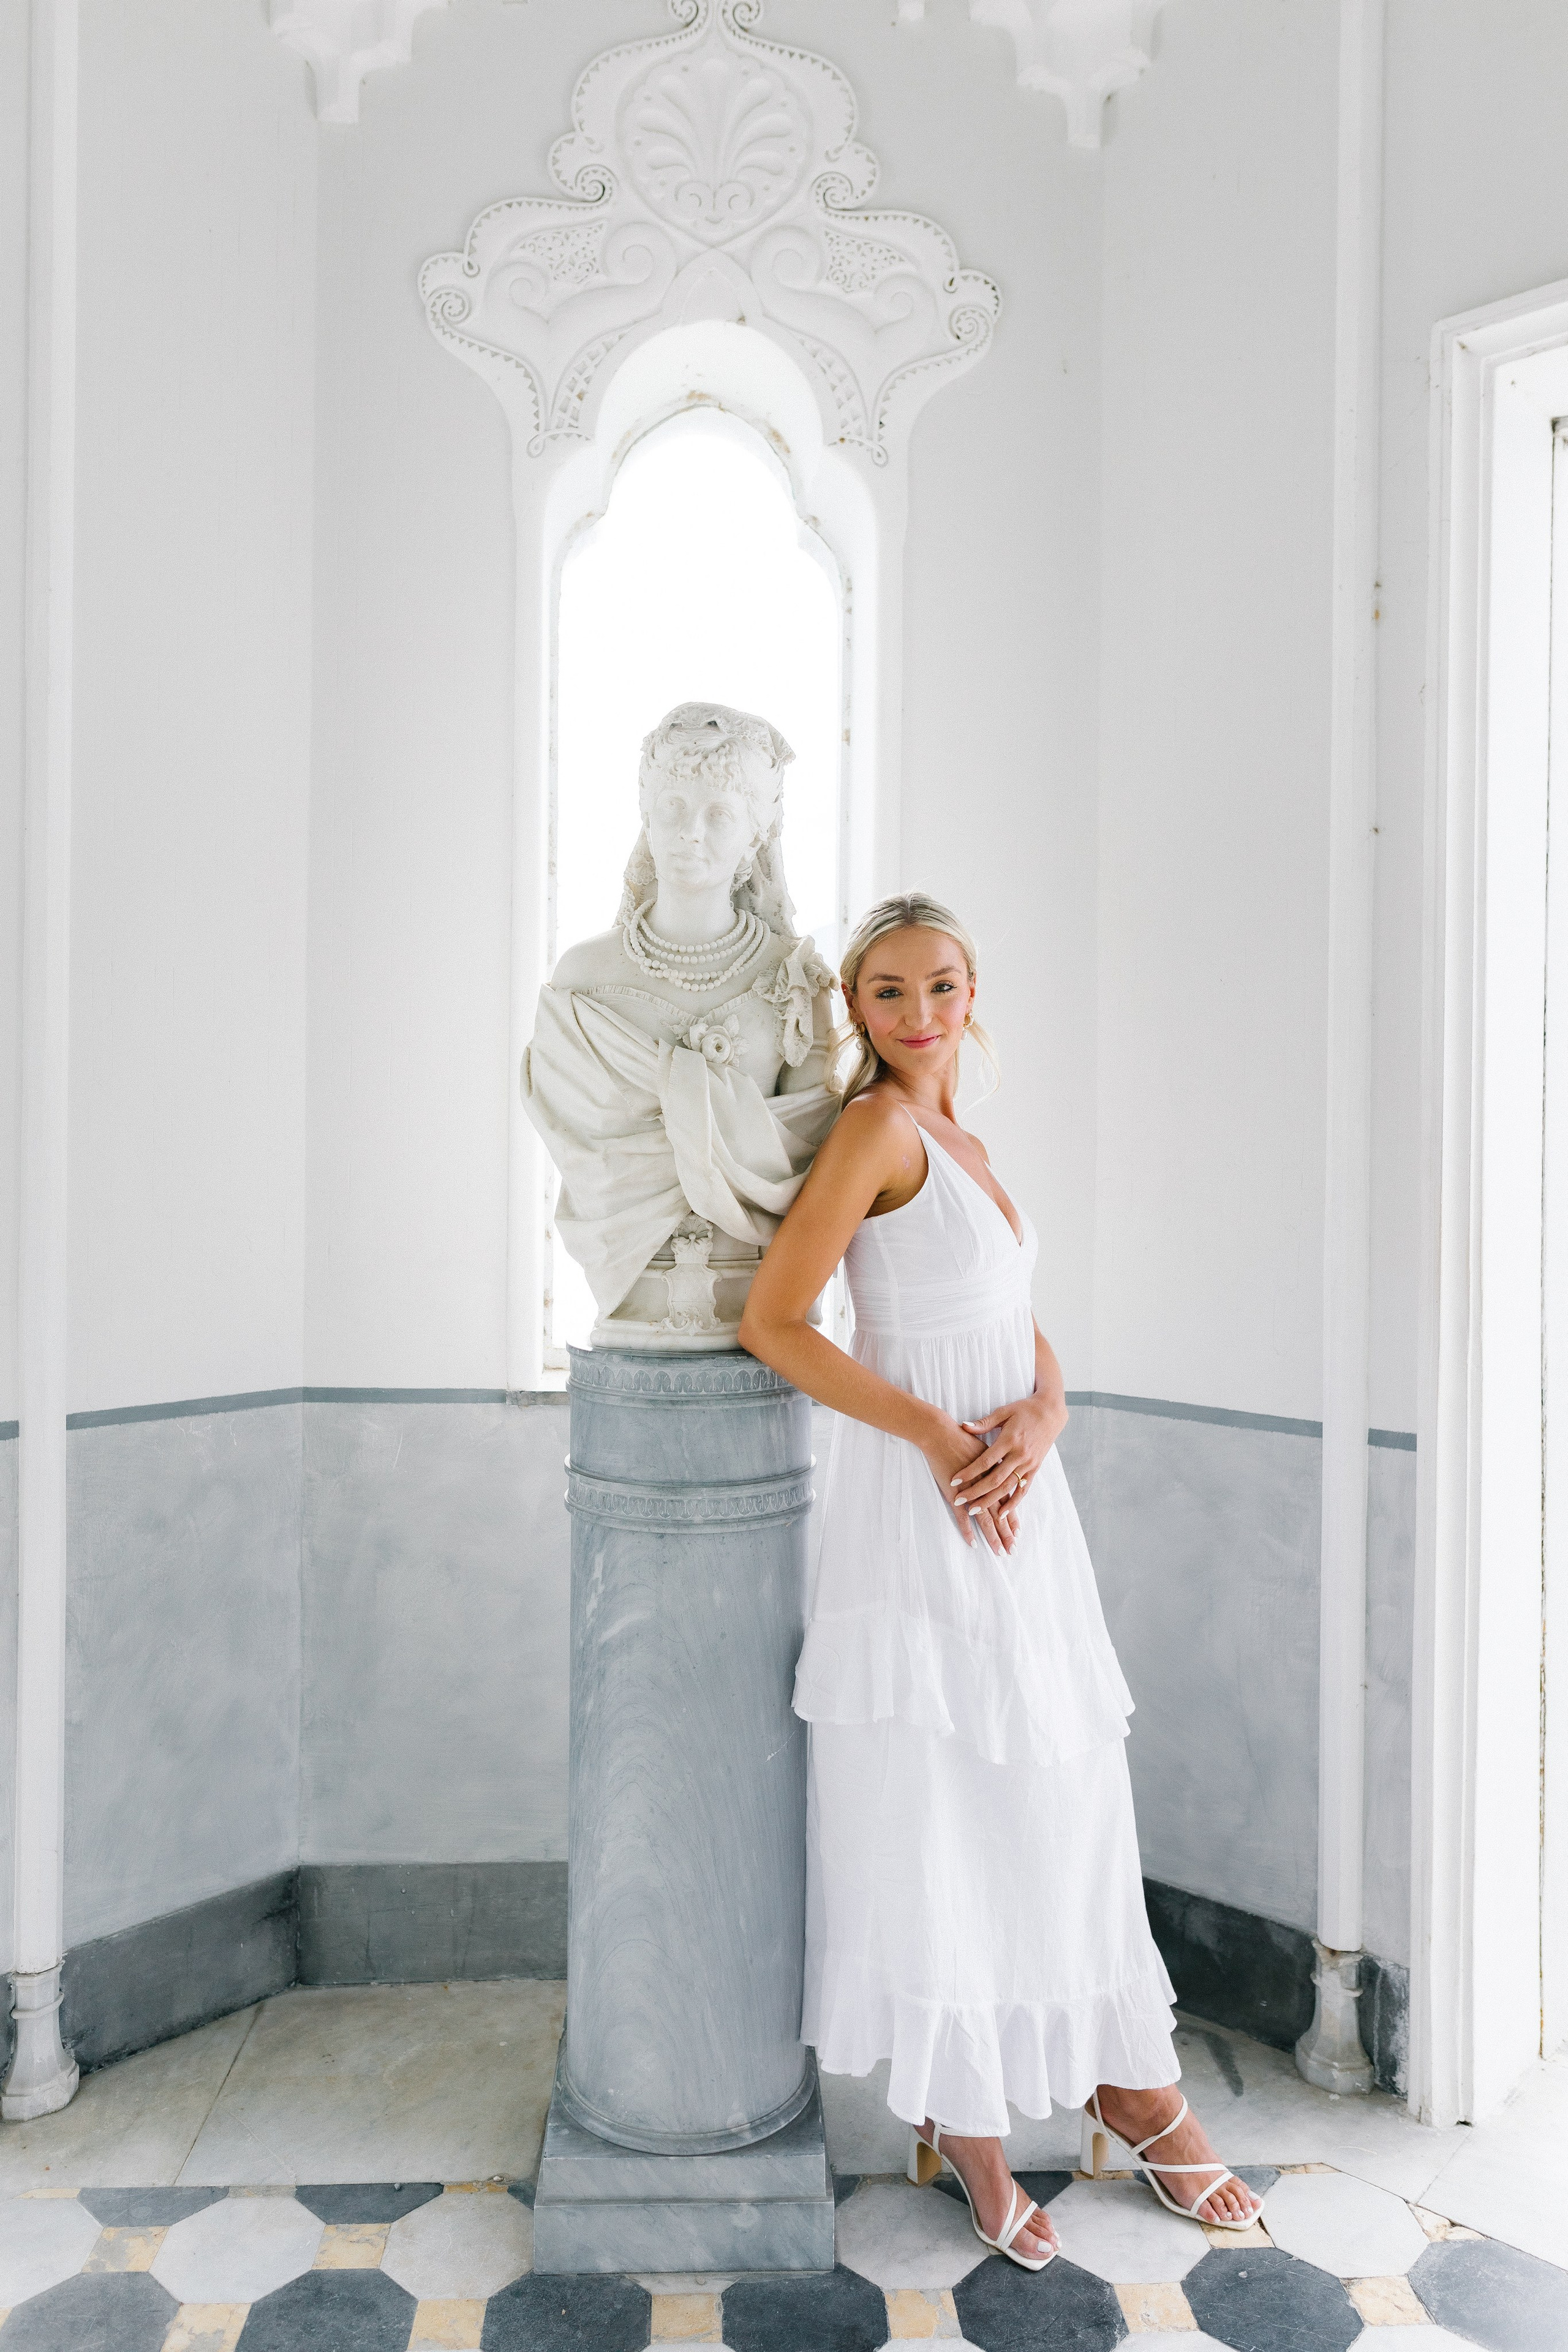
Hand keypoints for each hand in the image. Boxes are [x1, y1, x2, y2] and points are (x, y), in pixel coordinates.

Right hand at [919, 1413, 1018, 1555]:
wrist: (942, 1432)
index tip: (1018, 1532)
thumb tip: (1000, 1468)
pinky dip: (967, 1529)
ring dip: (992, 1536)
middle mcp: (986, 1484)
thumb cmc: (962, 1437)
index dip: (1012, 1517)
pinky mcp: (955, 1493)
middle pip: (999, 1513)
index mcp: (995, 1473)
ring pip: (985, 1517)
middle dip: (1006, 1533)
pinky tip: (972, 1542)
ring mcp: (971, 1490)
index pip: (1007, 1500)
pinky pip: (962, 1515)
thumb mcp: (983, 1447)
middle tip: (1012, 1550)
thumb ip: (993, 1460)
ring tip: (999, 1551)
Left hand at [948, 1390, 1066, 1515]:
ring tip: (975, 1510)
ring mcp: (1028, 1464)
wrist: (1051, 1412)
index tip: (954, 1482)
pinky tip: (1002, 1514)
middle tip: (959, 1501)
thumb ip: (984, 1423)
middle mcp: (1019, 1455)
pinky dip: (1013, 1503)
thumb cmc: (1024, 1410)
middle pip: (995, 1479)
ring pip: (1007, 1488)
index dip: (969, 1473)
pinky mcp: (1035, 1468)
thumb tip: (963, 1426)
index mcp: (1009, 1440)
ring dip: (991, 1501)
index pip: (985, 1461)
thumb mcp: (1003, 1412)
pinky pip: (1023, 1489)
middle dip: (975, 1492)